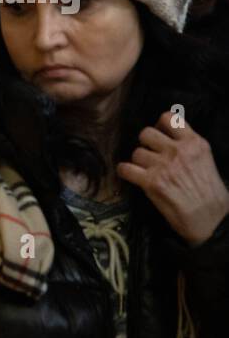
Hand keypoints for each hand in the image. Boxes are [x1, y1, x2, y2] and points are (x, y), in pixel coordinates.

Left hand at [117, 111, 228, 245]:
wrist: (211, 219)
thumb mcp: (206, 160)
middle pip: (146, 133)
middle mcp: (178, 151)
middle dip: (145, 143)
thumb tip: (168, 138)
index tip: (159, 134)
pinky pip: (125, 169)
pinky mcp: (151, 182)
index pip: (169, 118)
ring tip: (145, 170)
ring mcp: (163, 165)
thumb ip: (188, 147)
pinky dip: (125, 172)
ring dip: (138, 161)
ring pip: (136, 152)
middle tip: (150, 154)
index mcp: (195, 143)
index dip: (159, 125)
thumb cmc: (211, 193)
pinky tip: (130, 176)